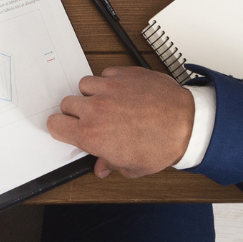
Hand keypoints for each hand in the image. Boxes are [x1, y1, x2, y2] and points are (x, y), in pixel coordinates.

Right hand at [46, 66, 193, 178]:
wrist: (187, 124)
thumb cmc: (163, 146)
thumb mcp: (134, 168)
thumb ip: (111, 165)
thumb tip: (102, 167)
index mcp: (92, 134)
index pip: (55, 124)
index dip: (61, 127)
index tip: (68, 128)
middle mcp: (95, 109)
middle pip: (67, 103)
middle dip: (77, 111)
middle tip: (93, 118)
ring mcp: (108, 88)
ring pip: (84, 85)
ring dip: (92, 93)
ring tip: (108, 102)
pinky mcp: (123, 74)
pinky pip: (105, 74)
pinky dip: (111, 82)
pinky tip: (124, 92)